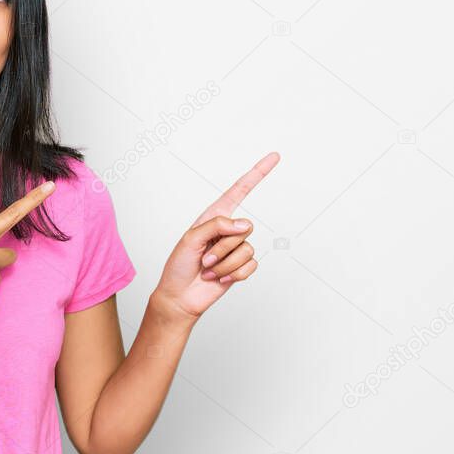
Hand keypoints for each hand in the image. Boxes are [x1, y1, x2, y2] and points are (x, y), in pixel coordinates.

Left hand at [153, 152, 279, 321]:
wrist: (181, 296)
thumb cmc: (179, 266)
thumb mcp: (190, 239)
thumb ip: (216, 226)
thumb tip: (244, 225)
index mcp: (214, 216)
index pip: (239, 190)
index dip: (257, 173)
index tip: (274, 158)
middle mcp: (227, 230)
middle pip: (244, 228)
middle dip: (221, 247)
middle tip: (203, 258)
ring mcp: (236, 248)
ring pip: (246, 249)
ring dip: (224, 263)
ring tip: (208, 268)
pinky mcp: (241, 266)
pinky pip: (250, 265)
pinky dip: (233, 274)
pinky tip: (219, 277)